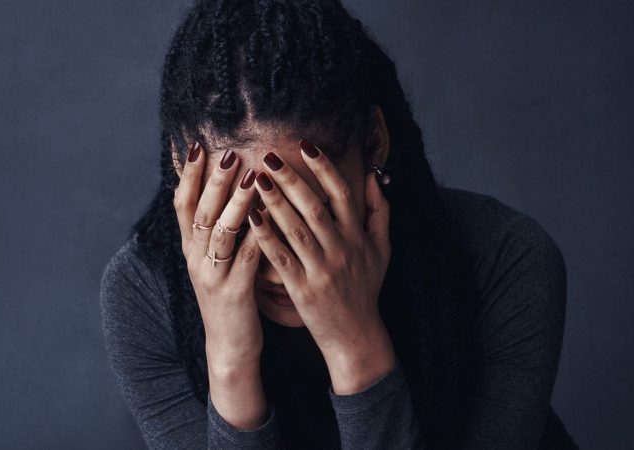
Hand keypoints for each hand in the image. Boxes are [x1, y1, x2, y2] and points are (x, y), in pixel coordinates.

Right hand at [173, 142, 269, 428]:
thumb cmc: (228, 295)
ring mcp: (213, 276)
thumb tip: (223, 190)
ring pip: (220, 232)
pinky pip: (246, 258)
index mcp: (191, 249)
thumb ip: (217, 229)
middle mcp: (196, 259)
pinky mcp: (234, 292)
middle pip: (201, 212)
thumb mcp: (215, 261)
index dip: (189, 175)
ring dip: (235, 202)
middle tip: (228, 151)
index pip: (182, 204)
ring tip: (251, 176)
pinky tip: (271, 216)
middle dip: (214, 180)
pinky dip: (258, 234)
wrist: (229, 345)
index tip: (198, 146)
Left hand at [247, 139, 395, 393]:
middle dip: (291, 179)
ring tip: (257, 180)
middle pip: (315, 207)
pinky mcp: (302, 289)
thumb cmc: (366, 288)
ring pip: (296, 229)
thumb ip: (379, 211)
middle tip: (270, 156)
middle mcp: (341, 250)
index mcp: (358, 237)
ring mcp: (322, 270)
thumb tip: (372, 176)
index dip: (325, 168)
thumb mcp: (382, 249)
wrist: (356, 335)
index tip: (306, 146)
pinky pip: (281, 258)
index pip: (342, 194)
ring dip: (275, 202)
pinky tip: (251, 218)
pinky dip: (267, 237)